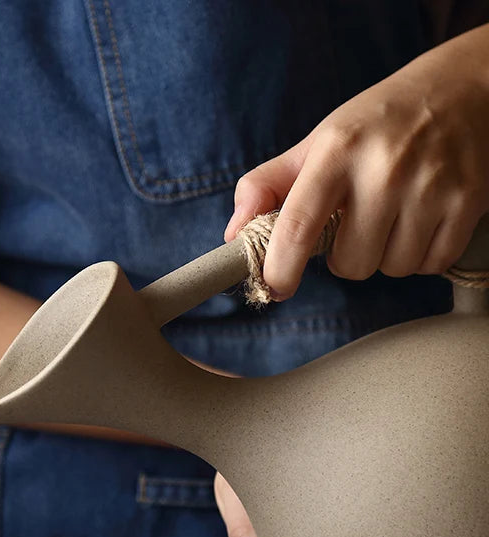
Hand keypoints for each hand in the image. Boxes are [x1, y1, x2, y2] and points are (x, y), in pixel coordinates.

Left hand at [223, 24, 488, 299]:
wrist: (465, 87)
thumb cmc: (376, 124)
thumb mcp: (317, 142)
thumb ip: (267, 186)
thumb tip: (233, 235)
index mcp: (336, 151)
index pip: (297, 228)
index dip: (280, 270)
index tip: (275, 288)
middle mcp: (385, 168)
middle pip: (348, 265)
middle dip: (344, 257)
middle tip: (356, 224)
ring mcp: (431, 185)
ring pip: (390, 269)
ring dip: (384, 256)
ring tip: (392, 216)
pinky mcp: (469, 201)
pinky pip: (430, 265)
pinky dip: (421, 255)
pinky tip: (420, 220)